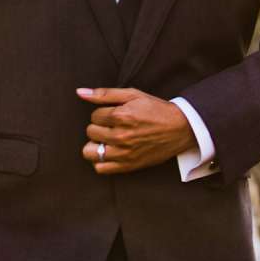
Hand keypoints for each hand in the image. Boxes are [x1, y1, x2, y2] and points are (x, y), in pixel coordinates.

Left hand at [78, 86, 194, 173]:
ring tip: (107, 140)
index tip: (115, 115)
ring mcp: (124, 153)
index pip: (94, 116)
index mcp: (121, 116)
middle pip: (90, 132)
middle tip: (113, 126)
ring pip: (89, 152)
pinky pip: (100, 168)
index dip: (103, 114)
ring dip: (95, 145)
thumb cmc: (155, 110)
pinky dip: (101, 161)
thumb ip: (105, 94)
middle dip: (99, 127)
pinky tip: (110, 152)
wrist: (180, 128)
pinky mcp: (128, 166)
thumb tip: (80, 92)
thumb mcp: (132, 95)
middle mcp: (121, 136)